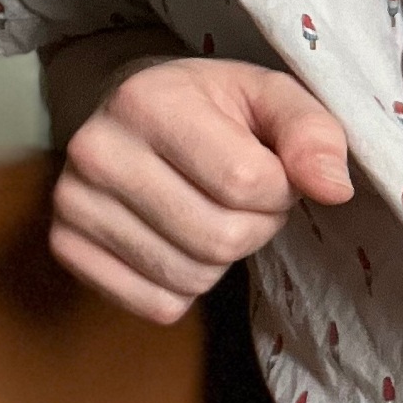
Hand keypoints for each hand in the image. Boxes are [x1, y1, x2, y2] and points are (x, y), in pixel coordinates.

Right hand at [51, 59, 351, 324]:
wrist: (135, 111)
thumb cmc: (216, 107)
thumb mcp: (272, 97)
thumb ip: (313, 135)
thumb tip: (334, 189)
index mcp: (148, 102)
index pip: (247, 184)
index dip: (280, 190)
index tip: (272, 172)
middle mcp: (96, 151)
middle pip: (220, 238)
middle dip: (256, 226)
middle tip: (246, 199)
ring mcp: (73, 203)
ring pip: (190, 277)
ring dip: (224, 258)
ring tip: (214, 212)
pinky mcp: (67, 248)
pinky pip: (157, 305)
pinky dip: (187, 287)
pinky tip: (181, 241)